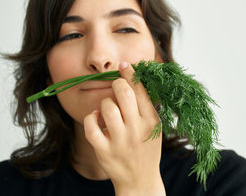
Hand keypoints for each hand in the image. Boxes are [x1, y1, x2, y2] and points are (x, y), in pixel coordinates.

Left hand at [83, 61, 164, 195]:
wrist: (141, 181)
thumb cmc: (147, 149)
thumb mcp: (155, 127)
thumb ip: (146, 106)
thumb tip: (135, 79)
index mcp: (151, 120)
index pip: (140, 89)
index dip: (130, 73)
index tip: (124, 65)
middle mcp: (137, 129)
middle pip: (122, 92)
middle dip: (117, 83)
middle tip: (116, 87)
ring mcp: (120, 141)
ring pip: (106, 106)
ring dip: (104, 103)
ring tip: (107, 110)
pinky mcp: (104, 150)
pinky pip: (90, 126)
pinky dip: (91, 118)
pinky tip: (96, 119)